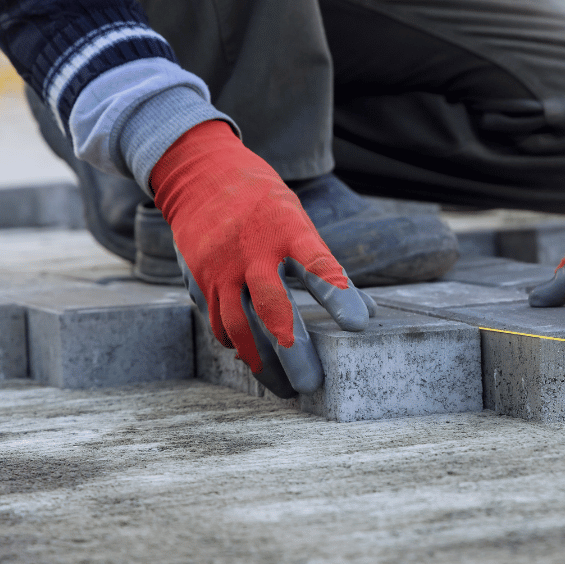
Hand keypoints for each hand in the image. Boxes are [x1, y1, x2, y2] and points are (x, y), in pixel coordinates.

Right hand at [151, 121, 374, 396]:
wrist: (200, 175)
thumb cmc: (264, 204)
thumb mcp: (297, 219)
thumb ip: (324, 265)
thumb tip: (365, 314)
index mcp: (285, 228)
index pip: (316, 264)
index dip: (338, 294)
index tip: (358, 324)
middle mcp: (251, 250)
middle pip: (272, 307)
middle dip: (293, 350)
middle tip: (312, 383)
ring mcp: (220, 267)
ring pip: (239, 326)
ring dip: (262, 361)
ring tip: (285, 387)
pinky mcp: (199, 279)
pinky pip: (217, 322)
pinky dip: (237, 344)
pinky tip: (254, 358)